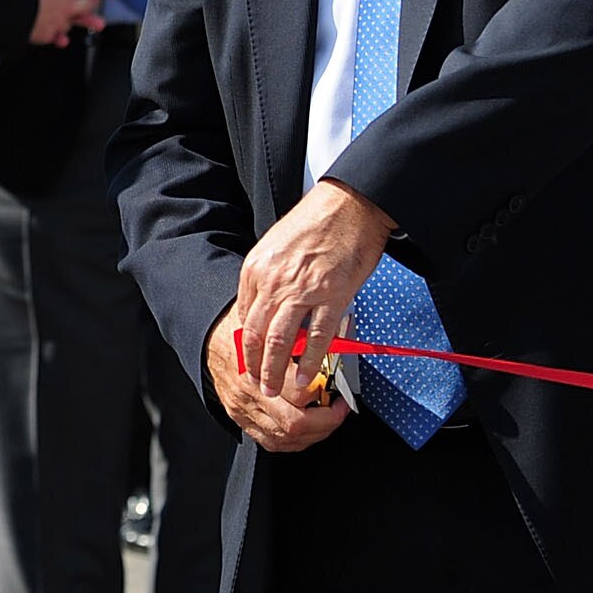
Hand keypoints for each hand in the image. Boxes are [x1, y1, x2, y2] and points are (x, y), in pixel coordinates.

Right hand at [10, 0, 115, 45]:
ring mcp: (55, 22)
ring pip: (76, 21)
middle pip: (87, 3)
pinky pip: (55, 36)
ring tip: (99, 25)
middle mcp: (64, 7)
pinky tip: (63, 41)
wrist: (4, 8)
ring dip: (88, 22)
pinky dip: (60, 38)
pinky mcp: (43, 34)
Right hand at [206, 315, 350, 452]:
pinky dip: (295, 442)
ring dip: (315, 434)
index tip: (337, 383)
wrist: (205, 342)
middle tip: (339, 407)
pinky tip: (307, 432)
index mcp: (256, 369)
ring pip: (286, 439)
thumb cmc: (235, 331)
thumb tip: (323, 333)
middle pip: (295, 423)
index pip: (299, 392)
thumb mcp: (262, 322)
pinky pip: (272, 443)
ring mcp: (245, 412)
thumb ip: (290, 331)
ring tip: (328, 419)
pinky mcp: (242, 421)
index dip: (324, 391)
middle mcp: (250, 395)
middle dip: (327, 420)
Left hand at [233, 177, 394, 405]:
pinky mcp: (332, 296)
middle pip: (255, 334)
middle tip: (257, 385)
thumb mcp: (275, 245)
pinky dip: (309, 362)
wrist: (349, 204)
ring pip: (280, 341)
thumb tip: (264, 308)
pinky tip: (306, 376)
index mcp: (257, 268)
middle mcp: (274, 281)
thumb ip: (267, 277)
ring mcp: (302, 290)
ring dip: (276, 370)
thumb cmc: (317, 221)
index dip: (244, 345)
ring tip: (276, 388)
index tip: (247, 361)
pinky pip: (317, 338)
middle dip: (254, 365)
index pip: (243, 316)